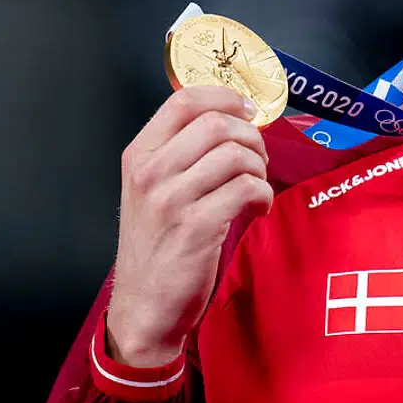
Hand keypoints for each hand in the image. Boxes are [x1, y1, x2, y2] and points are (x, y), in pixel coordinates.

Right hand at [107, 86, 272, 367]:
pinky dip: (264, 196)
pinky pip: (247, 190)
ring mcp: (170, 201)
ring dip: (260, 169)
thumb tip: (235, 120)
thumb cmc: (158, 244)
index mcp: (138, 155)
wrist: (144, 305)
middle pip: (218, 124)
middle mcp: (149, 173)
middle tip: (258, 160)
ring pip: (236, 156)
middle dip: (252, 137)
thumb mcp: (153, 190)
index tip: (249, 110)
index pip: (183, 100)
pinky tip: (258, 209)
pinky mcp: (195, 228)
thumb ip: (182, 154)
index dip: (226, 96)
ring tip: (256, 188)